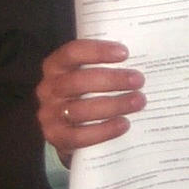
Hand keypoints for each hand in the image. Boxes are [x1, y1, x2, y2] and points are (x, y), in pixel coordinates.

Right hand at [36, 39, 145, 165]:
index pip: (72, 52)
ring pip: (79, 110)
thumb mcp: (89, 75)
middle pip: (78, 81)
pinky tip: (124, 124)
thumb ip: (105, 66)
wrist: (69, 129)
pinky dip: (104, 130)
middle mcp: (48, 88)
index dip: (97, 51)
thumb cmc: (86, 93)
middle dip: (112, 80)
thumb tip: (140, 58)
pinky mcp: (55, 137)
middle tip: (138, 80)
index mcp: (55, 66)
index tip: (124, 53)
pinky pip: (79, 136)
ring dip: (113, 105)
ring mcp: (49, 114)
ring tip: (138, 102)